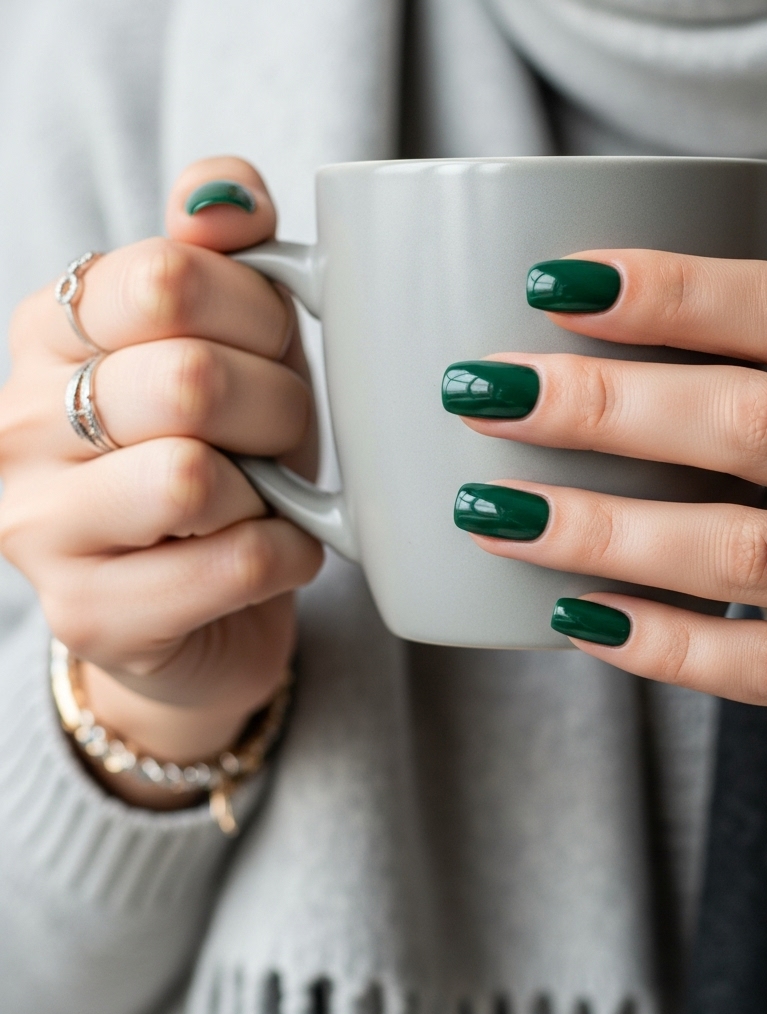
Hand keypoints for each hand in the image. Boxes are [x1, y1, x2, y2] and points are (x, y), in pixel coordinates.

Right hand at [0, 158, 322, 804]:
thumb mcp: (231, 341)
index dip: (261, 313)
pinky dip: (287, 554)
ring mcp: (38, 527)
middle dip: (278, 407)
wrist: (197, 597)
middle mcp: (18, 423)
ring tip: (268, 496)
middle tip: (280, 432)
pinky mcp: (88, 615)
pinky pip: (231, 565)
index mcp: (49, 330)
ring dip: (273, 488)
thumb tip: (229, 193)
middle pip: (188, 378)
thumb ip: (223, 254)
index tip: (273, 348)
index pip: (166, 278)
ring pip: (196, 478)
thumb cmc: (224, 451)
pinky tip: (276, 548)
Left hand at [451, 247, 766, 719]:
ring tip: (494, 513)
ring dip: (606, 531)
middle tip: (485, 394)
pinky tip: (572, 618)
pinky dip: (662, 644)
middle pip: (756, 425)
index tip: (550, 285)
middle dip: (606, 407)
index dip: (673, 293)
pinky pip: (765, 668)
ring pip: (747, 553)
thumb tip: (699, 226)